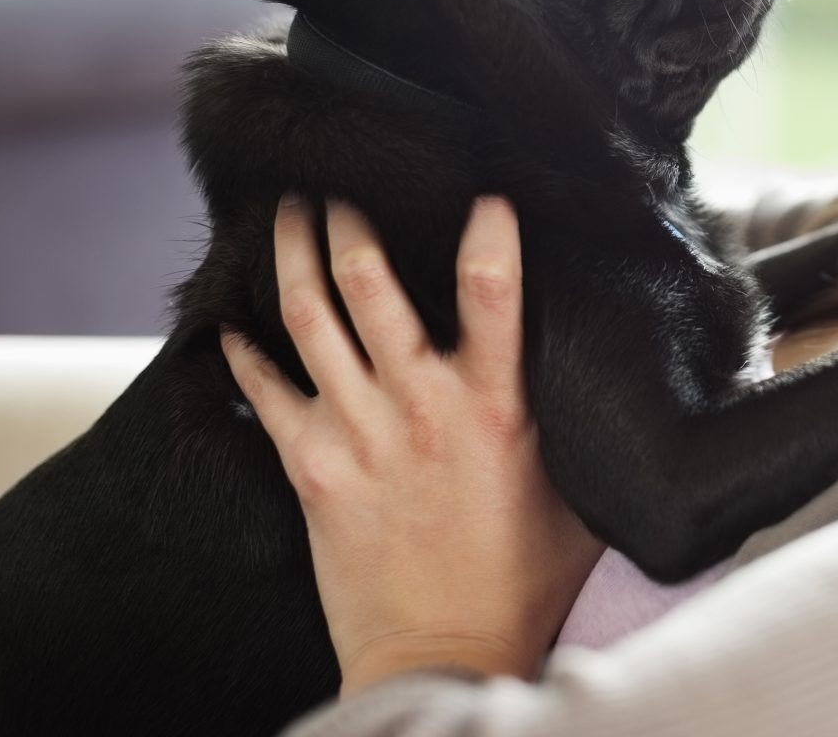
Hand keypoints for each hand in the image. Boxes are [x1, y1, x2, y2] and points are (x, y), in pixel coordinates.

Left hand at [220, 194, 607, 698]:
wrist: (442, 654)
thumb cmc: (522, 580)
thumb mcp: (575, 489)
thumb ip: (572, 423)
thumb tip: (606, 374)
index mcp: (498, 407)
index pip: (495, 292)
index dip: (488, 230)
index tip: (483, 190)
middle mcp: (422, 406)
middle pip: (369, 284)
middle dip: (347, 221)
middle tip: (337, 184)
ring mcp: (358, 434)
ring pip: (309, 318)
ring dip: (293, 256)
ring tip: (287, 215)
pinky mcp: (310, 468)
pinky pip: (262, 390)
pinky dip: (243, 351)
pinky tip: (231, 324)